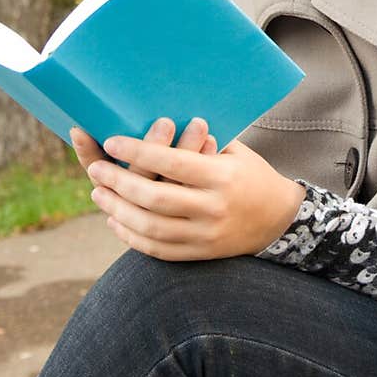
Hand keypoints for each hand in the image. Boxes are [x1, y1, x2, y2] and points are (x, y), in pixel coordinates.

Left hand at [75, 119, 305, 260]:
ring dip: (118, 210)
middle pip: (155, 198)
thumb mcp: (234, 151)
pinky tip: (115, 220)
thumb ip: (200, 142)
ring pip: (151, 227)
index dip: (139, 152)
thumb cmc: (252, 175)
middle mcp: (214, 208)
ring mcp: (206, 235)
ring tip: (99, 193)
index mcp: (223, 177)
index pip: (173, 163)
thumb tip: (155, 122)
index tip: (112, 141)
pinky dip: (131, 237)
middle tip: (97, 170)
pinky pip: (158, 250)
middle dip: (119, 183)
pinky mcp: (200, 253)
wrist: (278, 219)